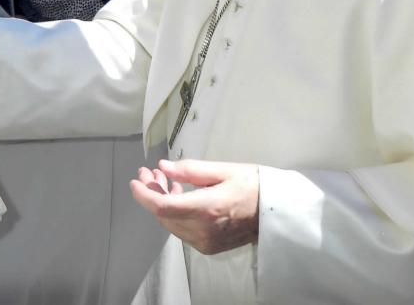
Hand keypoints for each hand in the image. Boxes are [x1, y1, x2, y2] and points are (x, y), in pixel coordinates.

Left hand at [129, 159, 259, 254]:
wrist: (277, 212)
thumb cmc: (253, 185)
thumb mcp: (223, 169)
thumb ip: (190, 170)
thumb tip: (163, 167)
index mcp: (207, 209)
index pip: (163, 207)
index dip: (144, 195)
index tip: (136, 179)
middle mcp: (204, 230)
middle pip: (163, 215)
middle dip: (152, 193)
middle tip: (150, 172)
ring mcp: (206, 242)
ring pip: (171, 223)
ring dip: (162, 201)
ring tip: (164, 179)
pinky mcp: (209, 246)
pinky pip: (182, 230)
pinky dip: (174, 212)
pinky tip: (178, 194)